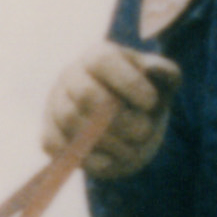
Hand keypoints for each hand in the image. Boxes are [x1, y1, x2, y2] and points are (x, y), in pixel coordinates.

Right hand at [41, 42, 178, 177]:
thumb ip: (166, 73)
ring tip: (131, 150)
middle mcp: (72, 76)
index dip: (128, 82)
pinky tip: (110, 161)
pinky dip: (87, 158)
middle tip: (143, 131)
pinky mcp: (50, 134)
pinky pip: (59, 146)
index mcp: (98, 55)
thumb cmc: (145, 99)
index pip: (103, 61)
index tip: (152, 102)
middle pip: (86, 94)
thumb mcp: (163, 85)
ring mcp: (56, 105)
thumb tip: (152, 69)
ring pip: (72, 122)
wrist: (127, 127)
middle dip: (120, 118)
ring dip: (108, 141)